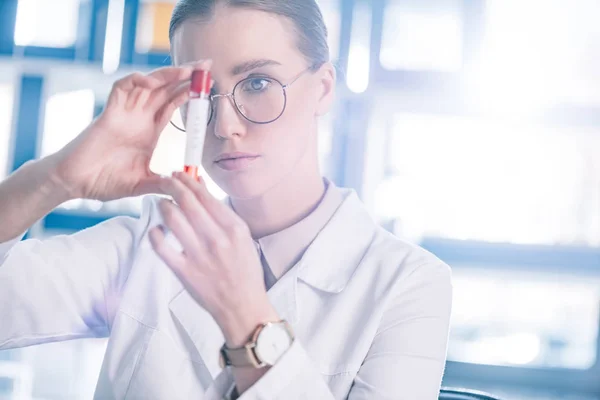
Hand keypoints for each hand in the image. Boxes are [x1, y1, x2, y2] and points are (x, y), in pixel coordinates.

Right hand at [51, 60, 211, 200]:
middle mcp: (139, 118)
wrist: (73, 183)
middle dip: (185, 76)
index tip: (210, 85)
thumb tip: (187, 189)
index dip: (190, 93)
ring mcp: (124, 113)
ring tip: (189, 69)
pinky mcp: (109, 113)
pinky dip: (136, 80)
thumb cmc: (103, 181)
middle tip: (207, 65)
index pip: (173, 105)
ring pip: (148, 84)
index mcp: (149, 131)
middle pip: (165, 89)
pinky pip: (122, 88)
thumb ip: (163, 184)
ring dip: (167, 75)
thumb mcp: (142, 184)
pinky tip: (152, 82)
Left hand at [148, 172, 278, 345]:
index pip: (206, 196)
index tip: (181, 174)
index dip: (190, 181)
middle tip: (166, 179)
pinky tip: (156, 229)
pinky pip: (162, 247)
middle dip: (173, 185)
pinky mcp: (184, 271)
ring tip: (161, 202)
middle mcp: (216, 239)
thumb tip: (203, 193)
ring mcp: (199, 256)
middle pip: (187, 203)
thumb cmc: (245, 272)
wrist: (243, 306)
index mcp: (234, 229)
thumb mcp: (243, 239)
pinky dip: (155, 234)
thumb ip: (224, 217)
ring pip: (172, 219)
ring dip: (163, 206)